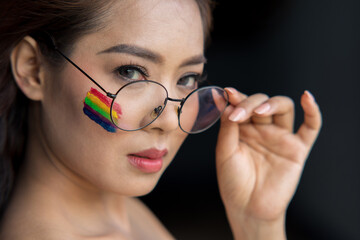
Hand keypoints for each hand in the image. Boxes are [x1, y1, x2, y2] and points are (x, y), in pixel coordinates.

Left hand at [215, 88, 321, 238]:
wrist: (248, 208)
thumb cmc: (233, 181)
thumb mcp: (225, 152)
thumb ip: (227, 128)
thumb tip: (228, 103)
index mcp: (243, 128)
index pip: (243, 104)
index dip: (236, 98)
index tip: (226, 93)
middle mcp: (262, 129)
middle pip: (262, 102)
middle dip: (250, 103)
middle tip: (238, 113)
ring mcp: (280, 137)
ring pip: (283, 108)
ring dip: (272, 104)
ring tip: (259, 112)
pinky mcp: (297, 149)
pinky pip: (310, 128)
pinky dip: (313, 112)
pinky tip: (307, 98)